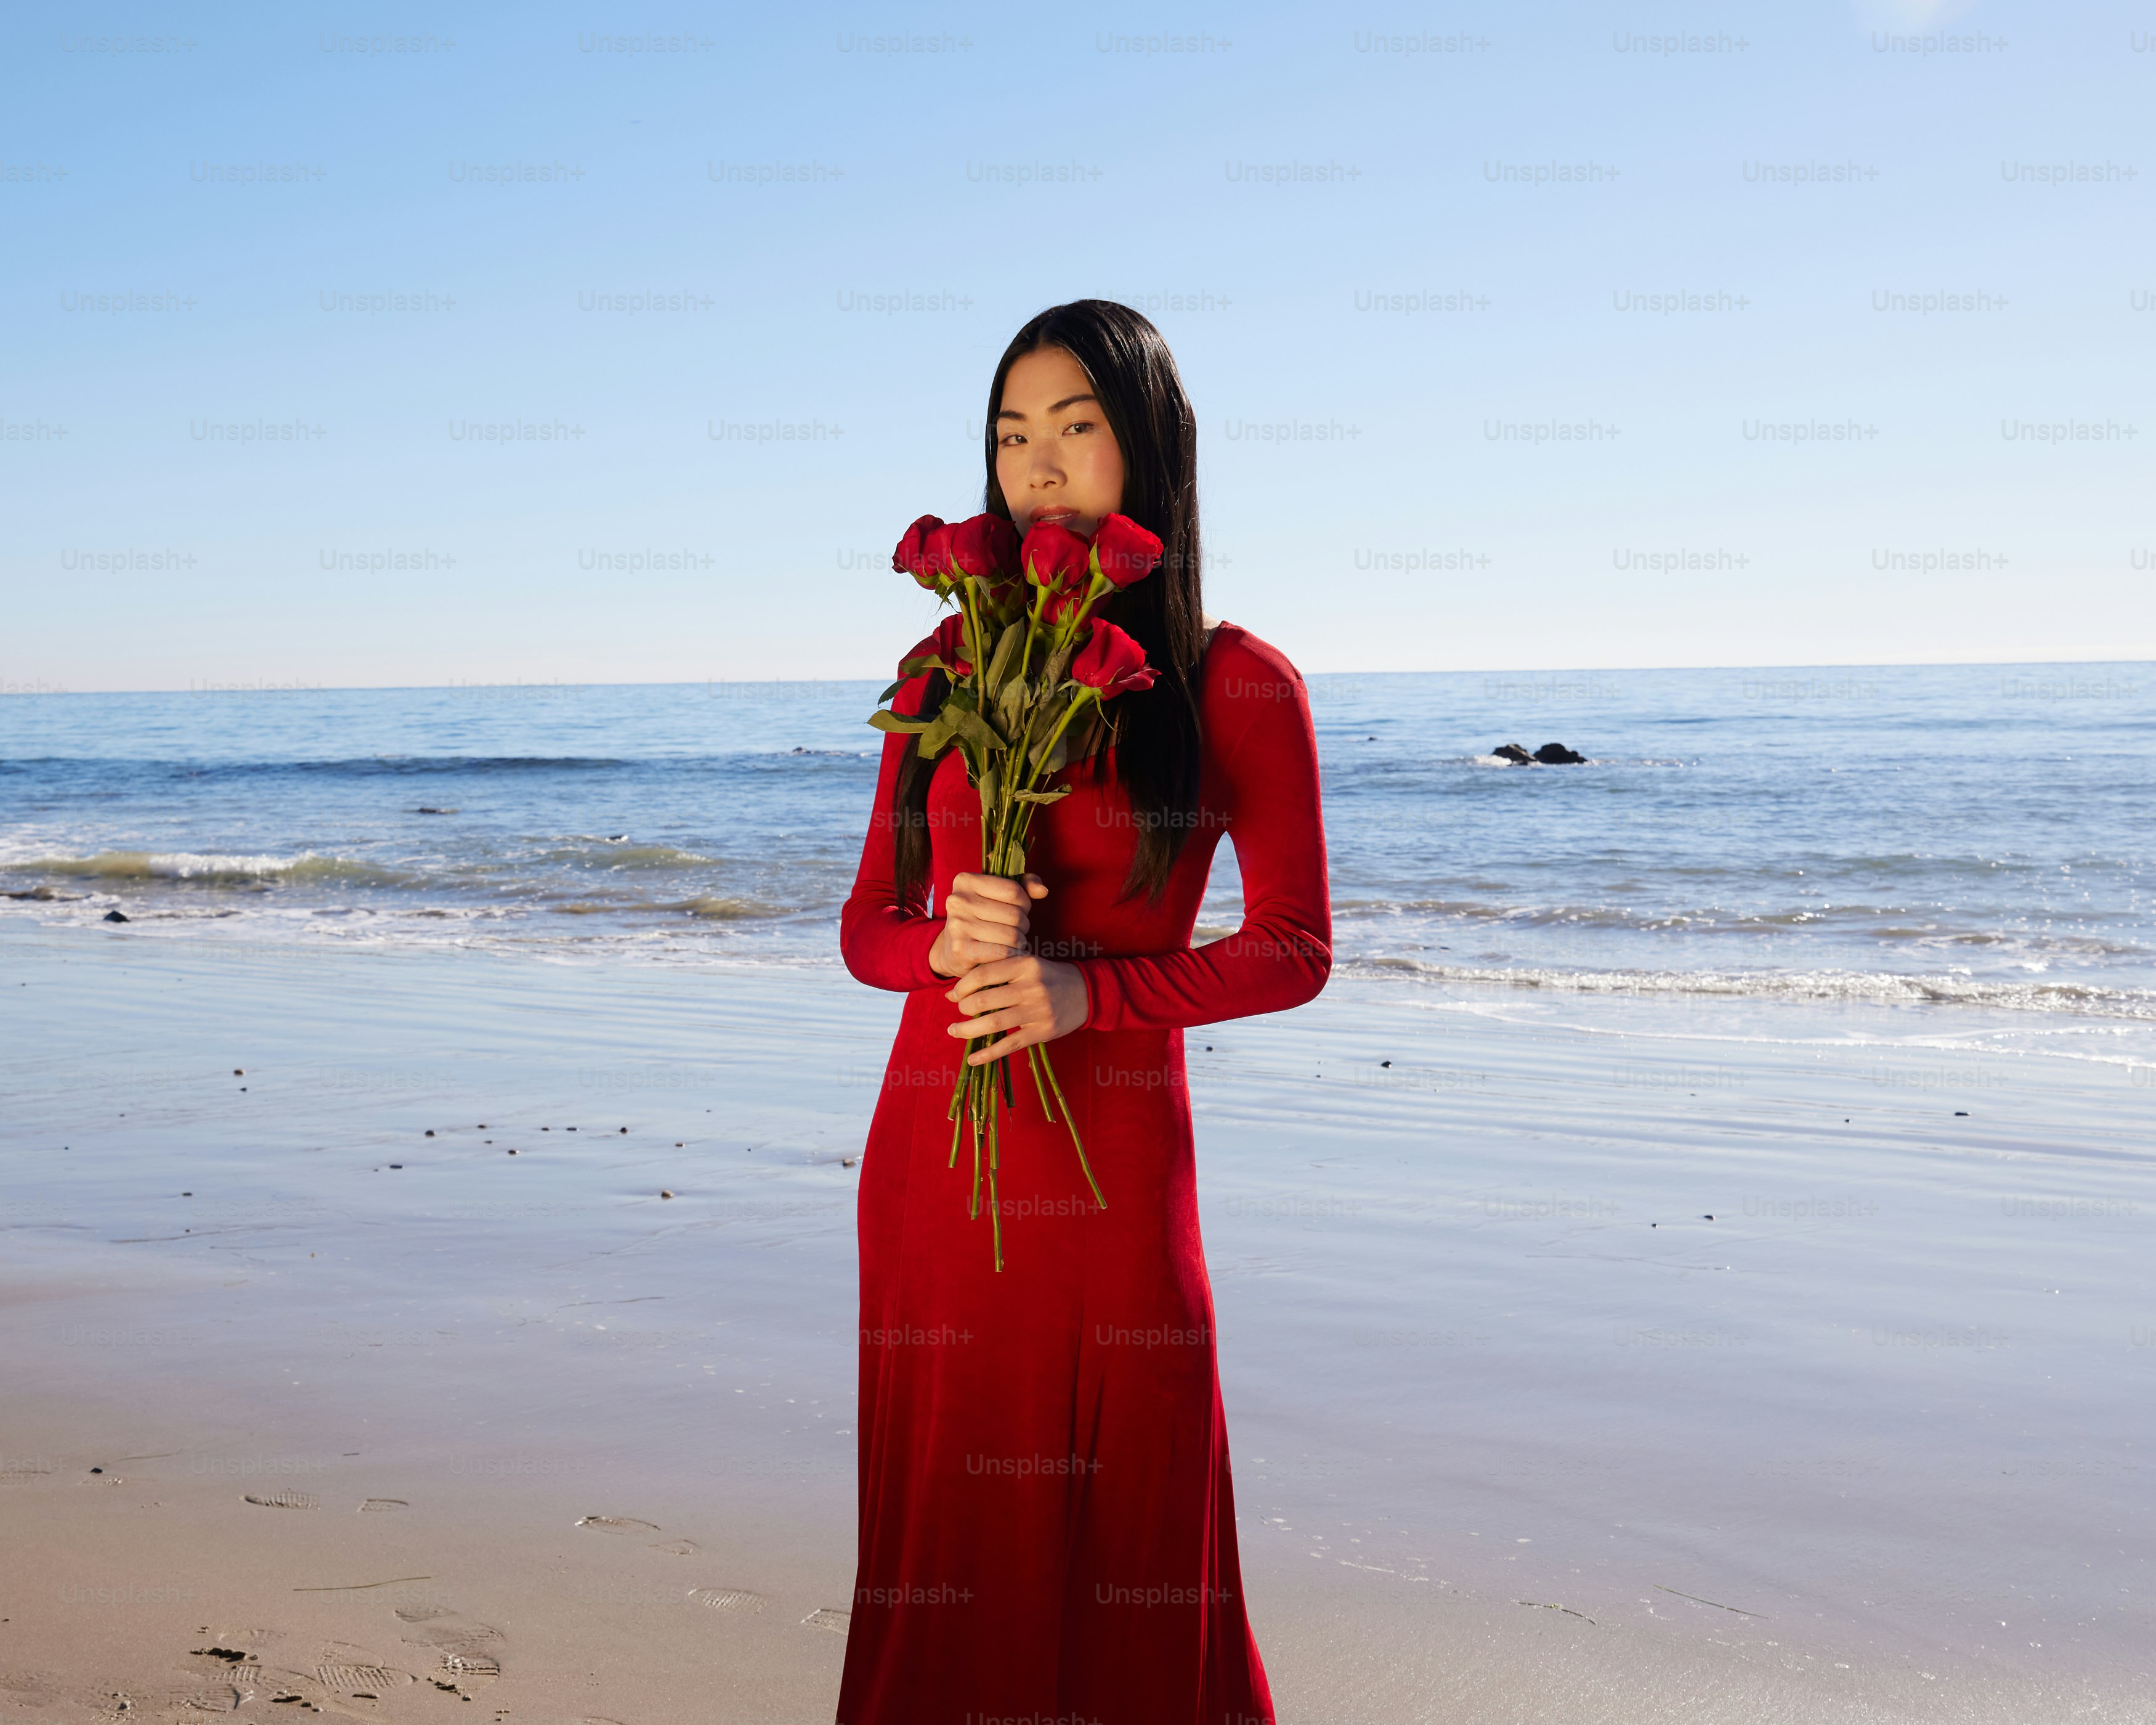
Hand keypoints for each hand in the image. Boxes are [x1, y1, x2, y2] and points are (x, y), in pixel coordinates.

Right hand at [929, 871, 1047, 978]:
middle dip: (1023, 926)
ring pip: (1012, 936)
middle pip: (1015, 915)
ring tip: (1011, 943)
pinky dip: (1011, 956)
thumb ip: (1024, 886)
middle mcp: (958, 900)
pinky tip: (1006, 955)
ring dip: (1019, 943)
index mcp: (966, 881)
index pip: (1014, 891)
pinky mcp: (961, 949)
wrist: (951, 950)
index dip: (1025, 904)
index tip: (1019, 911)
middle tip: (1016, 931)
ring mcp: (958, 925)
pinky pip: (1003, 953)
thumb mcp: (998, 895)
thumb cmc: (982, 918)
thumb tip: (1043, 891)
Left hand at [945, 955, 1088, 1066]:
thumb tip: (952, 992)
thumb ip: (994, 974)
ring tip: (954, 1032)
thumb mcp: (1026, 965)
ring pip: (994, 1023)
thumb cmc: (1048, 977)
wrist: (1086, 992)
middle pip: (985, 999)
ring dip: (968, 1030)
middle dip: (964, 1008)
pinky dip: (988, 1054)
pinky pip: (1010, 1044)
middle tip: (958, 1012)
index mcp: (1025, 964)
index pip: (984, 974)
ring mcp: (1038, 1010)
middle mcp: (1031, 986)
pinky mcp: (1043, 1031)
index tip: (954, 994)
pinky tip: (973, 1059)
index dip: (963, 985)